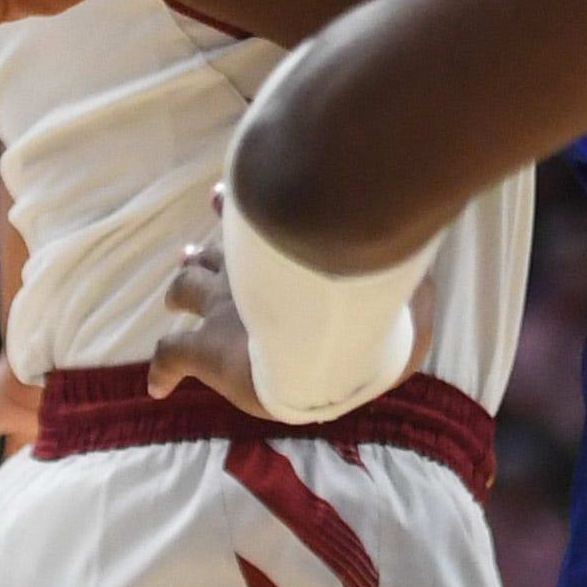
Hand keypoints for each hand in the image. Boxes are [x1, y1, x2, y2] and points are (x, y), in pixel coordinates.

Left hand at [147, 193, 443, 415]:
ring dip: (180, 289)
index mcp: (290, 254)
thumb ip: (410, 290)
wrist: (330, 351)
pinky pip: (171, 357)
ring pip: (185, 290)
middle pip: (218, 250)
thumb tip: (429, 290)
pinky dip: (162, 371)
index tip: (230, 198)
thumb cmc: (369, 315)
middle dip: (207, 251)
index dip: (248, 212)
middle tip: (195, 250)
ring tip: (176, 292)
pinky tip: (157, 388)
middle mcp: (251, 273)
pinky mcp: (208, 351)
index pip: (262, 223)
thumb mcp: (405, 295)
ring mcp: (224, 311)